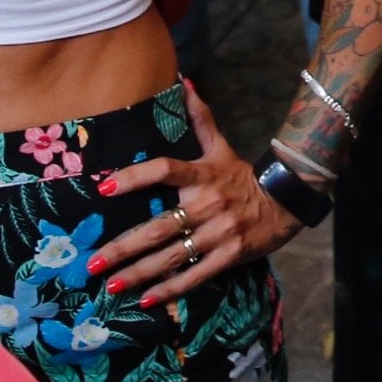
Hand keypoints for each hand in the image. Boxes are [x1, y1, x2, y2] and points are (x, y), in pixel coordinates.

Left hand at [92, 84, 291, 303]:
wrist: (288, 200)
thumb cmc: (243, 176)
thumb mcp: (221, 146)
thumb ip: (200, 118)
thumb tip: (183, 82)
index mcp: (202, 176)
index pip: (165, 171)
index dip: (135, 177)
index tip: (104, 188)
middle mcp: (207, 205)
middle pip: (159, 228)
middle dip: (124, 248)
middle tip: (93, 263)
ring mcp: (218, 233)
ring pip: (173, 256)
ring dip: (140, 273)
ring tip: (111, 285)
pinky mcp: (229, 255)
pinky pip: (196, 275)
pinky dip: (171, 289)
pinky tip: (146, 300)